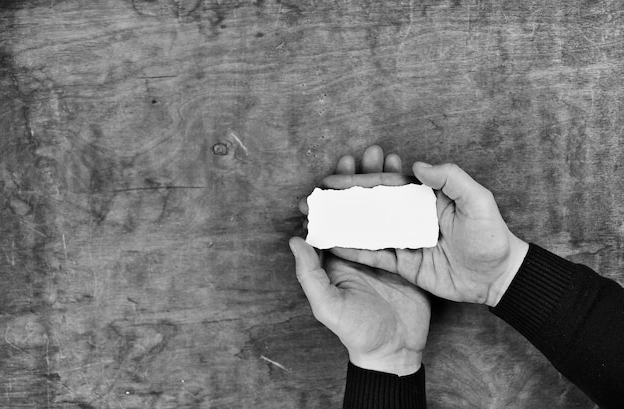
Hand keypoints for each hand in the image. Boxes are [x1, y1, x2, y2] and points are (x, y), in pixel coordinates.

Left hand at [291, 146, 430, 375]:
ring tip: (386, 156)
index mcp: (334, 258)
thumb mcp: (328, 306)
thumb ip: (310, 275)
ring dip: (380, 183)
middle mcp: (356, 249)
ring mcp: (382, 250)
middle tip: (362, 154)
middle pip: (354, 207)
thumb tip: (294, 239)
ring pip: (378, 208)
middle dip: (357, 180)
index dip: (330, 195)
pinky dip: (404, 201)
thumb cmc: (357, 332)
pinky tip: (409, 182)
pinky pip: (402, 223)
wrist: (395, 351)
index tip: (333, 172)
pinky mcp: (405, 255)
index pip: (328, 219)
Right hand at [323, 149, 528, 306]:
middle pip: (370, 205)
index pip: (385, 185)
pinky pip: (375, 255)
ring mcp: (405, 240)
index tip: (331, 180)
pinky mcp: (404, 264)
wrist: (498, 277)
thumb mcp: (478, 202)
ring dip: (343, 224)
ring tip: (315, 220)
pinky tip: (333, 245)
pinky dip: (355, 250)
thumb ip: (451, 179)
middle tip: (313, 199)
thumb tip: (416, 166)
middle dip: (342, 200)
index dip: (357, 182)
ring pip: (368, 229)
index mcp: (423, 197)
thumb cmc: (491, 236)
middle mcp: (409, 216)